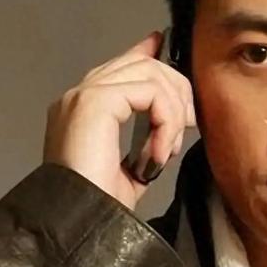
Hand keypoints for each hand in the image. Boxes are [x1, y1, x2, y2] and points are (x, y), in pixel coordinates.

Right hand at [42, 31, 196, 211]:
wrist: (82, 221)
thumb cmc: (103, 203)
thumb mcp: (132, 165)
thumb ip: (146, 137)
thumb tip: (171, 123)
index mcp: (84, 107)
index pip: (121, 66)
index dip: (148, 53)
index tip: (166, 45)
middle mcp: (80, 94)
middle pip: (142, 65)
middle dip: (176, 89)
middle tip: (186, 125)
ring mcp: (85, 95)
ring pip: (151, 75)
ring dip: (172, 112)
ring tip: (169, 149)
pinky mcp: (96, 102)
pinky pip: (150, 94)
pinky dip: (165, 123)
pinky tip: (161, 153)